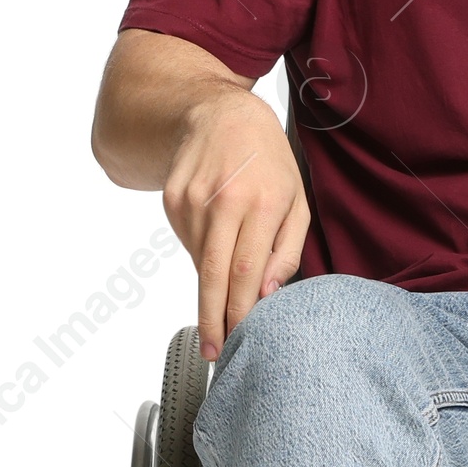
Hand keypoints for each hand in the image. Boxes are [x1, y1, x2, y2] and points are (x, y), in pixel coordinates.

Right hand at [160, 89, 310, 358]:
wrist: (216, 113)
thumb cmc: (266, 158)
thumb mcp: (296, 198)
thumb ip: (288, 248)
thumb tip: (268, 293)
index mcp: (262, 202)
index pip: (247, 271)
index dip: (240, 310)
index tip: (238, 339)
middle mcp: (223, 200)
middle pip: (214, 274)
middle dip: (214, 318)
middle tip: (214, 353)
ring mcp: (191, 200)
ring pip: (200, 261)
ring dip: (211, 287)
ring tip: (223, 299)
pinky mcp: (171, 199)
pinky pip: (188, 243)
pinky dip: (202, 256)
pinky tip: (215, 242)